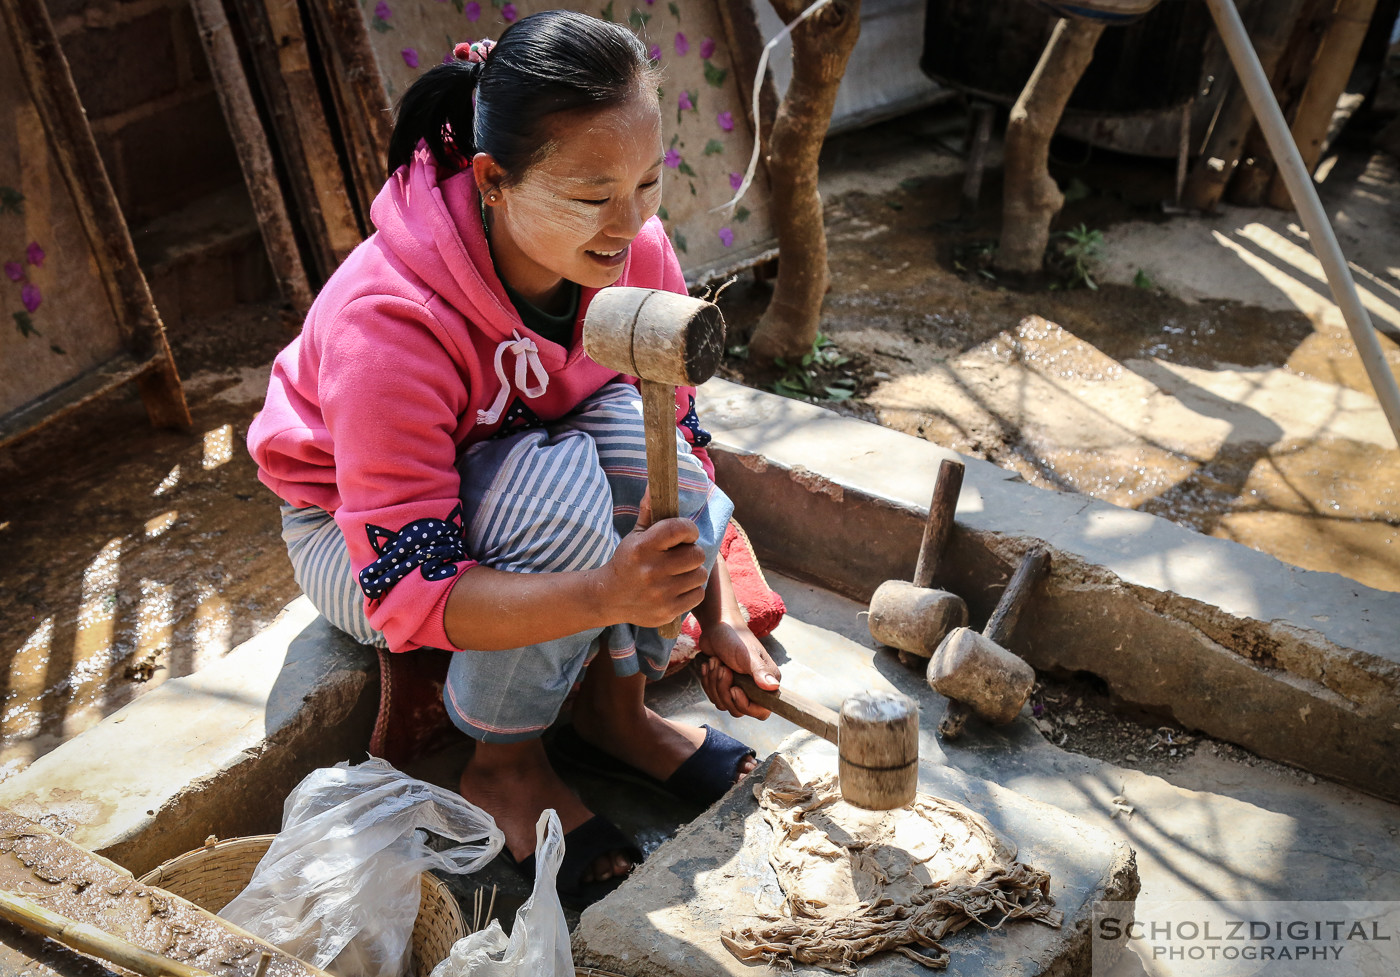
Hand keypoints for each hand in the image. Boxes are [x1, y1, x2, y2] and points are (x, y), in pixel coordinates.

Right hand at [598, 491, 707, 627]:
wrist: (609, 597)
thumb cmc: (627, 561)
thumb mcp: (635, 536)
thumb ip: (649, 511)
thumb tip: (655, 484)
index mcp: (643, 547)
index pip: (680, 529)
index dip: (689, 530)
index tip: (686, 534)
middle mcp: (652, 570)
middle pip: (696, 554)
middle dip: (691, 552)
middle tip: (681, 555)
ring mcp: (660, 593)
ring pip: (700, 574)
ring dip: (693, 572)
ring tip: (679, 572)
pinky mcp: (667, 611)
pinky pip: (698, 594)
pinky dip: (692, 590)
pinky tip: (678, 587)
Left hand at [697, 620, 781, 719]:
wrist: (717, 626)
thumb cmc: (735, 637)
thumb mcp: (747, 655)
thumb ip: (760, 671)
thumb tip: (774, 687)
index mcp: (766, 682)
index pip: (761, 712)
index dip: (745, 705)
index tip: (734, 689)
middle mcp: (754, 688)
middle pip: (737, 709)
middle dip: (724, 689)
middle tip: (722, 668)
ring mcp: (738, 687)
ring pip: (723, 703)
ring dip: (714, 683)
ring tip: (715, 662)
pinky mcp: (723, 685)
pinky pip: (713, 696)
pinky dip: (707, 681)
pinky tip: (708, 665)